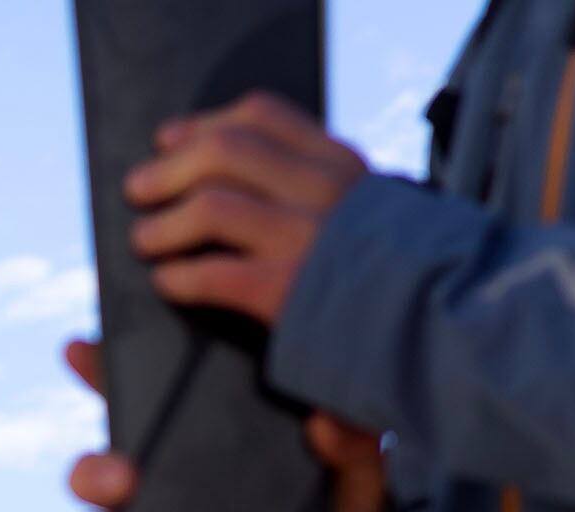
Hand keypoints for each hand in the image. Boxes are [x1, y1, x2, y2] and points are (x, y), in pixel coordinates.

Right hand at [60, 339, 388, 511]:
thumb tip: (327, 422)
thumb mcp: (355, 474)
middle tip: (125, 479)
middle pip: (94, 472)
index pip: (137, 403)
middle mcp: (155, 495)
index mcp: (194, 447)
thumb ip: (350, 444)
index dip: (100, 371)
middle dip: (94, 472)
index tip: (82, 348)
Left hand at [126, 92, 367, 327]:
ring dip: (164, 223)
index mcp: (341, 165)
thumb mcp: (365, 211)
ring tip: (144, 239)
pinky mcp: (288, 292)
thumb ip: (310, 184)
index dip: (203, 125)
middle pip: (225, 152)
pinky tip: (167, 283)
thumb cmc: (390, 278)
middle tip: (137, 189)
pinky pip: (211, 273)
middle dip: (169, 169)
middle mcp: (325, 191)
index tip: (168, 139)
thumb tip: (235, 160)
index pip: (262, 118)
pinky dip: (178, 276)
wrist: (436, 330)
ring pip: (211, 205)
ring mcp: (307, 239)